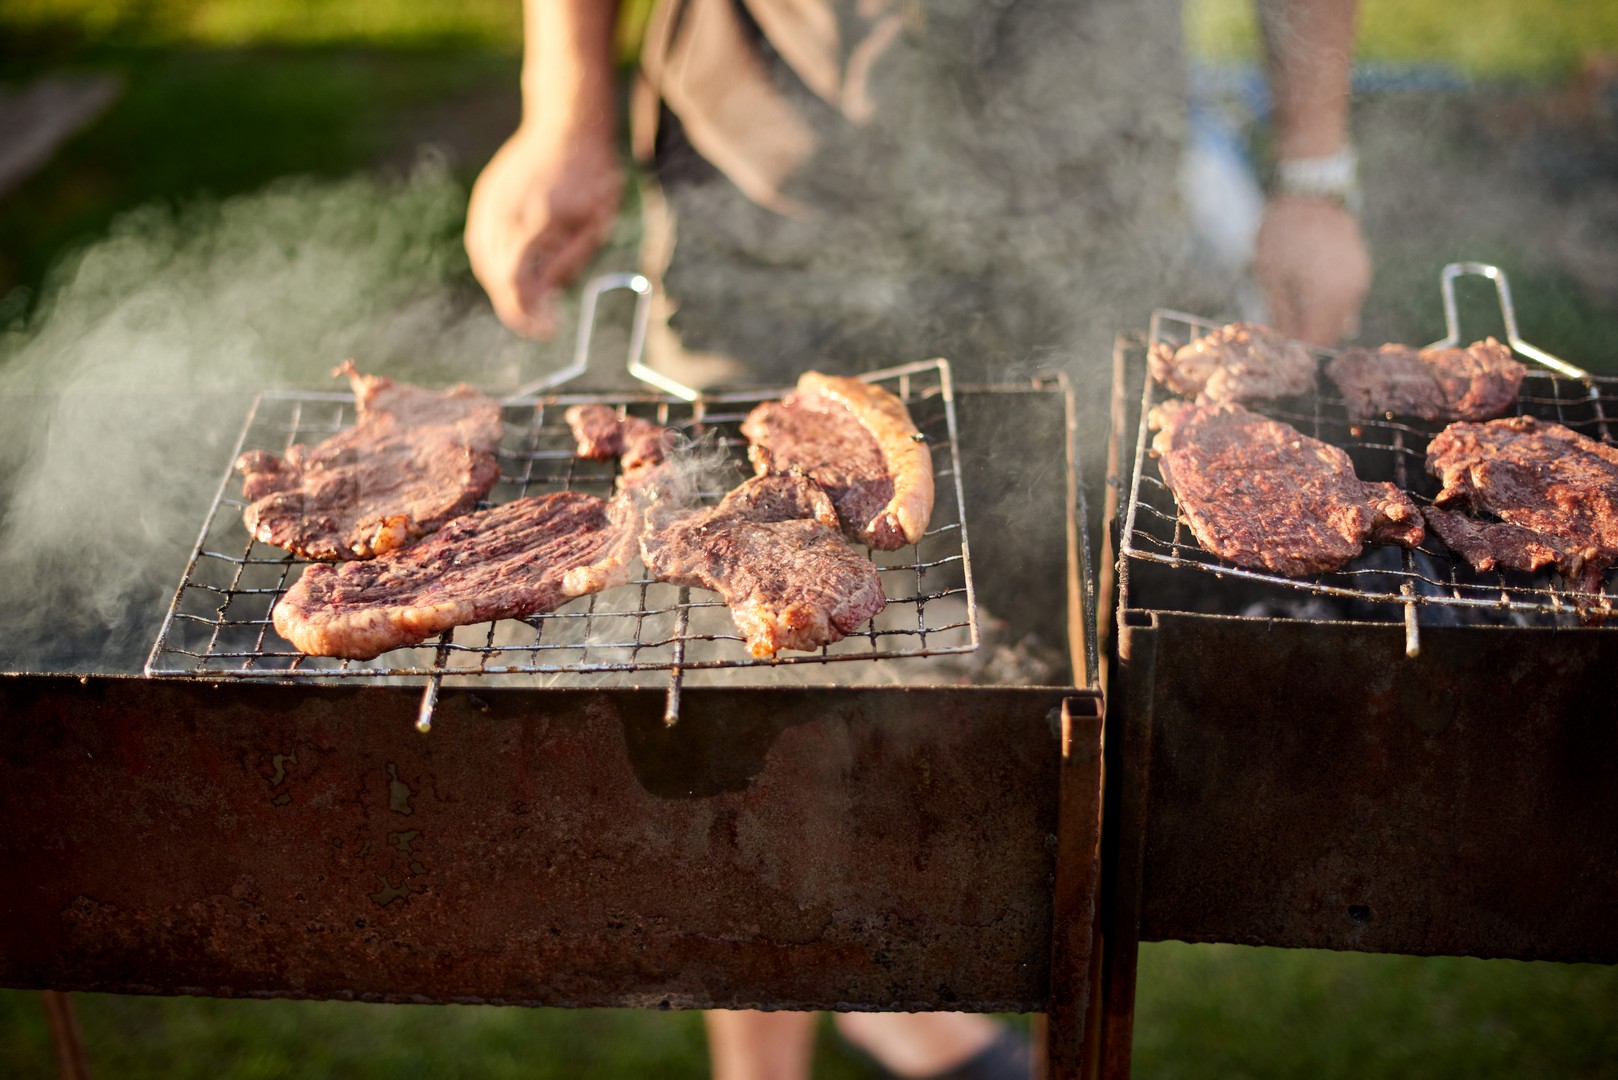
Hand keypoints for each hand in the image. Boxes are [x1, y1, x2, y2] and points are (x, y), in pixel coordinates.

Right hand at [465, 116, 623, 337]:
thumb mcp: (595, 224)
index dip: (526, 314)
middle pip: (495, 276)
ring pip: (483, 261)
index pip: (516, 283)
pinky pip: (479, 241)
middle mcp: (507, 213)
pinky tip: (512, 271)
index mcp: (538, 222)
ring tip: (530, 298)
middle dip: (515, 306)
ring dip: (502, 287)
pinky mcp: (485, 196)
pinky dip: (492, 264)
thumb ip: (565, 264)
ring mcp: (491, 202)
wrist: (569, 124)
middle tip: (540, 322)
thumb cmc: (593, 174)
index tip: (546, 330)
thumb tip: (541, 301)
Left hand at [1253, 195, 1369, 345]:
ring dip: (1317, 319)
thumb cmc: (1284, 232)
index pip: (1316, 342)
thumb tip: (1285, 342)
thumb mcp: (1271, 276)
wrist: (1313, 193)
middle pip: (1329, 333)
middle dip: (1307, 335)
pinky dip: (1328, 303)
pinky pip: (1345, 300)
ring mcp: (1360, 282)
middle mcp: (1350, 294)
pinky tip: (1307, 289)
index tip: (1280, 350)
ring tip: (1292, 302)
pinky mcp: (1362, 271)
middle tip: (1282, 326)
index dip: (1297, 352)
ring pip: (1339, 318)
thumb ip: (1281, 314)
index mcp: (1327, 299)